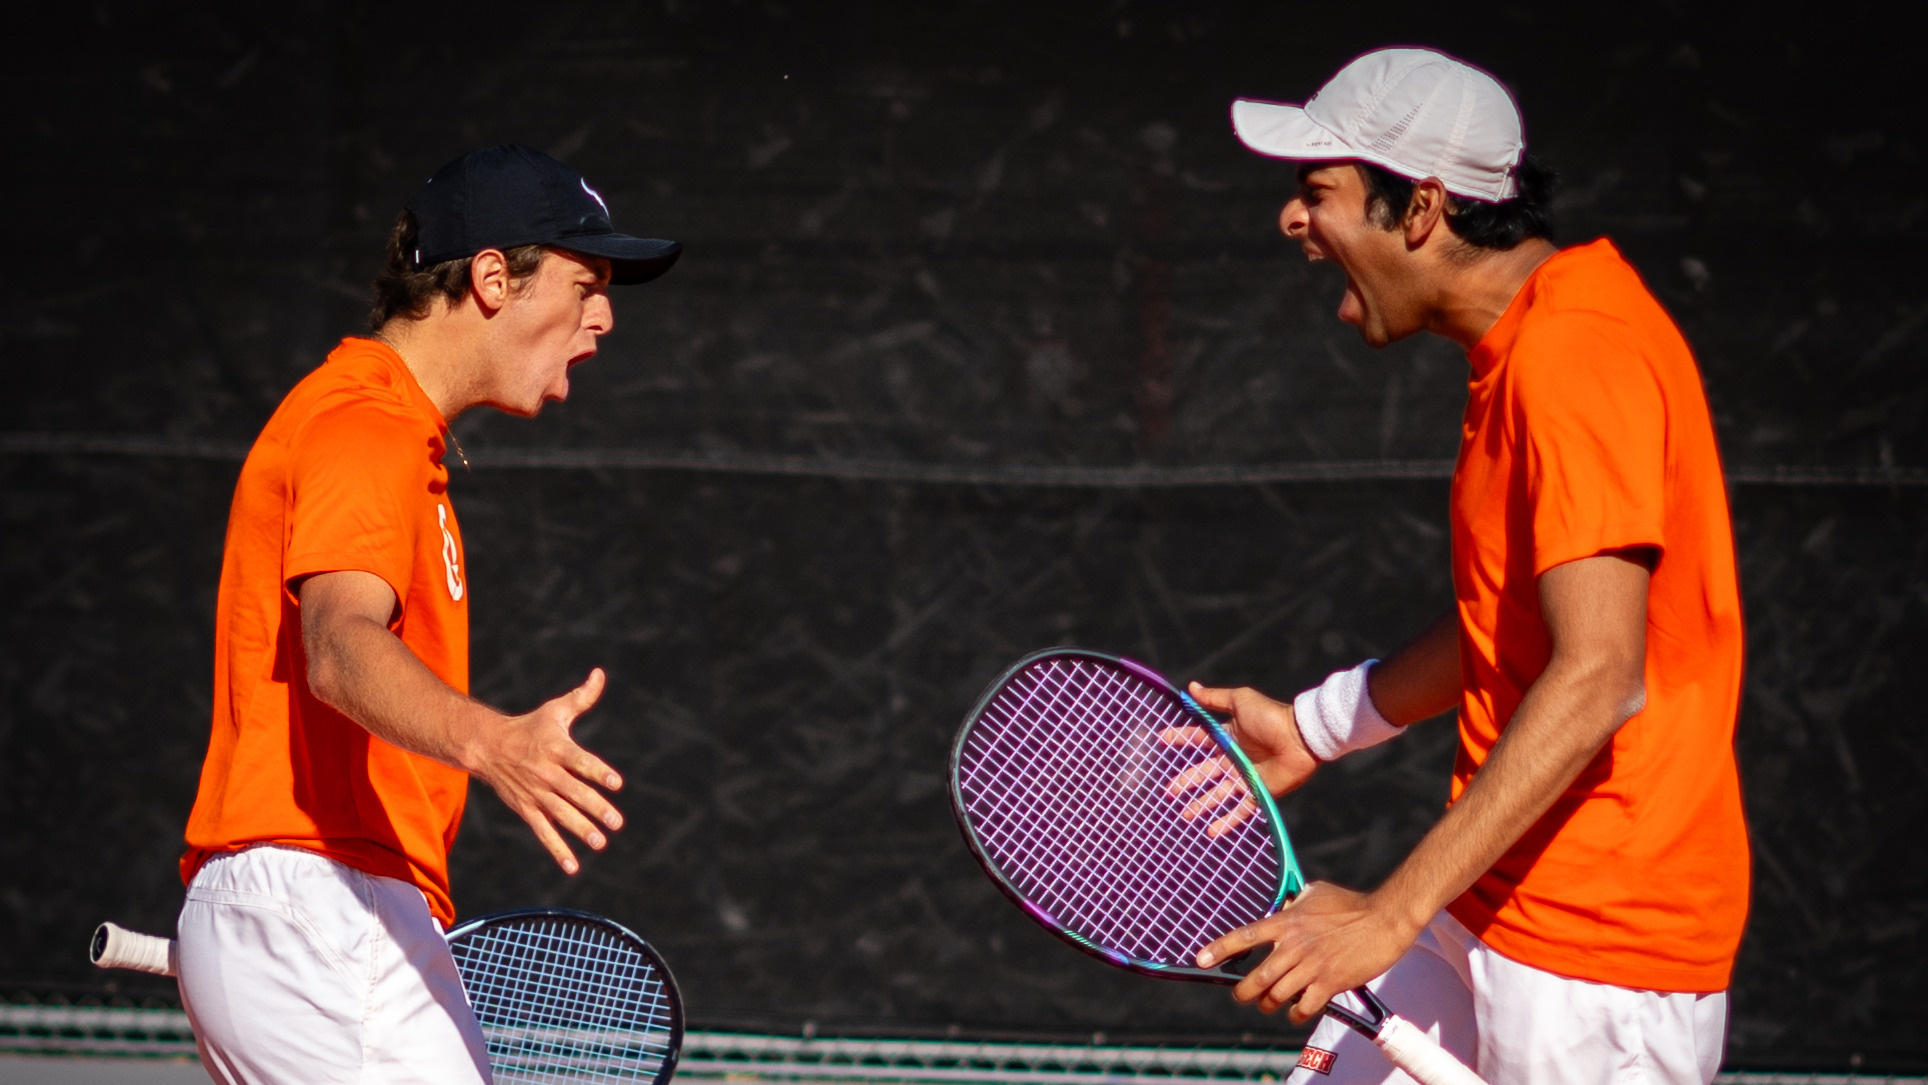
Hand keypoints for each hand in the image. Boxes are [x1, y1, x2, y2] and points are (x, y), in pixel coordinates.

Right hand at [465, 668, 624, 874]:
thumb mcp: (556, 710)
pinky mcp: (527, 809)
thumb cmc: (530, 727)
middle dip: (595, 808)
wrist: (487, 747)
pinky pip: (543, 832)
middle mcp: (547, 773)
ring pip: (561, 815)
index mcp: (557, 748)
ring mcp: (536, 794)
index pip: (581, 761)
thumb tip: (600, 674)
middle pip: (574, 793)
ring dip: (580, 830)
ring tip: (601, 842)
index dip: (598, 772)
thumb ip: (583, 696)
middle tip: (616, 822)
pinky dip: (557, 850)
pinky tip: (573, 867)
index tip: (616, 783)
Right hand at [1161, 682, 1319, 834]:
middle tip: (1168, 791)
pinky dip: (1227, 822)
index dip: (1180, 739)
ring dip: (1201, 805)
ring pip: (1218, 794)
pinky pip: (1240, 809)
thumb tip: (1191, 688)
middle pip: (1204, 772)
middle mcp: (1234, 757)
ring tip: (1186, 815)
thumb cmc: (1271, 716)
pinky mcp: (1258, 791)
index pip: (1198, 739)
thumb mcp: (1240, 701)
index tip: (1161, 739)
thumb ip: (1215, 698)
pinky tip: (1212, 831)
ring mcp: (1245, 776)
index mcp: (1229, 735)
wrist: (1300, 736)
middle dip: (1186, 782)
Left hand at [1196, 882, 1419, 1022]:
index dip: (1220, 948)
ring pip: (1277, 996)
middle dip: (1244, 992)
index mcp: (1287, 922)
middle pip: (1257, 978)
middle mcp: (1295, 946)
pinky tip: (1297, 1011)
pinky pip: (1304, 1007)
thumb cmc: (1351, 903)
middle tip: (1241, 995)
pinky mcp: (1331, 983)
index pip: (1246, 936)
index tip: (1201, 959)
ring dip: (1269, 1004)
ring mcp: (1313, 966)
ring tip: (1269, 1003)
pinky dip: (1297, 1014)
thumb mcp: (1316, 892)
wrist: (1384, 920)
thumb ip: (1294, 902)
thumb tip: (1283, 905)